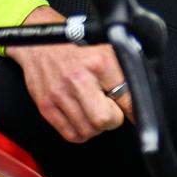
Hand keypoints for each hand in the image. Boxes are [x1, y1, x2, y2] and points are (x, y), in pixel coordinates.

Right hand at [8, 6, 133, 141]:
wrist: (36, 41)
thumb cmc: (73, 46)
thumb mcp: (105, 50)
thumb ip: (123, 73)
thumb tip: (139, 101)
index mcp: (99, 62)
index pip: (128, 99)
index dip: (134, 112)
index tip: (134, 116)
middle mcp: (78, 78)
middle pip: (106, 120)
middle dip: (112, 119)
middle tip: (109, 110)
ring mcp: (59, 93)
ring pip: (89, 130)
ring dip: (95, 126)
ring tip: (91, 110)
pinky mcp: (45, 105)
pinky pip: (70, 134)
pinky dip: (79, 132)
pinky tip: (79, 117)